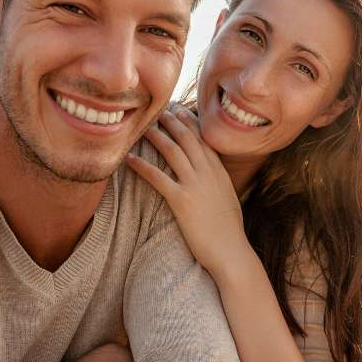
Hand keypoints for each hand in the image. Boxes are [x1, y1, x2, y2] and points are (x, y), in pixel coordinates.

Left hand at [125, 107, 251, 279]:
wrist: (231, 251)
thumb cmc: (229, 231)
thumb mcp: (228, 200)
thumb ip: (218, 184)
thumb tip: (211, 179)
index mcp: (220, 172)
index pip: (204, 139)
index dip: (189, 122)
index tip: (179, 111)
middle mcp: (208, 173)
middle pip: (188, 138)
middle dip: (172, 121)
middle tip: (158, 110)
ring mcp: (195, 185)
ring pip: (173, 151)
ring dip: (156, 136)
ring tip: (143, 127)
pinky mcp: (181, 201)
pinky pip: (158, 177)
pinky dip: (142, 166)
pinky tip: (129, 159)